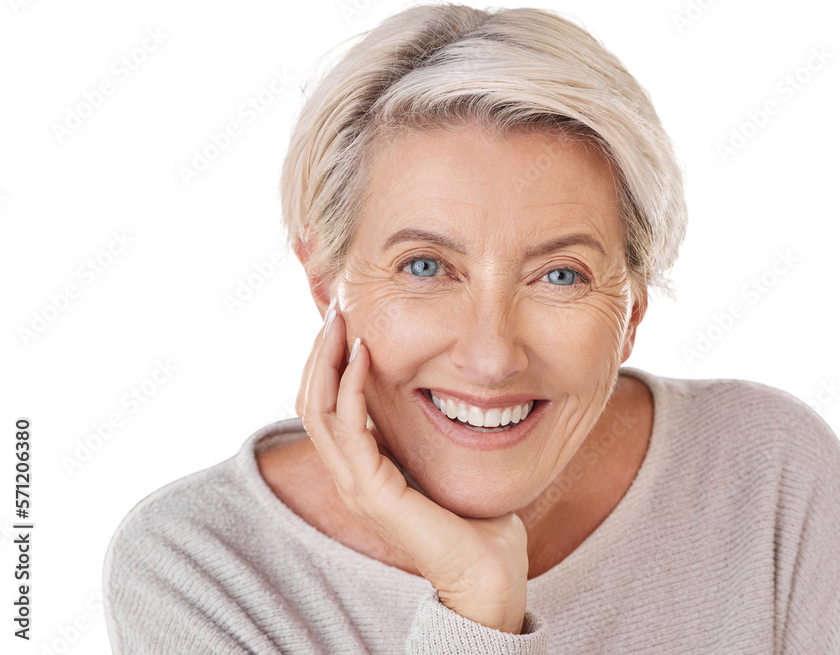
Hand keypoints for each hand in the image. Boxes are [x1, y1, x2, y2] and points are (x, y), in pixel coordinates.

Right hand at [295, 301, 528, 634]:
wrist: (487, 572)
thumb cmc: (476, 522)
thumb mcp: (444, 464)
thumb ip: (431, 435)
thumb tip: (444, 394)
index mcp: (362, 471)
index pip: (325, 409)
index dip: (328, 365)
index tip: (346, 324)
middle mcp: (350, 477)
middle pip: (310, 403)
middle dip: (319, 353)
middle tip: (336, 310)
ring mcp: (356, 486)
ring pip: (317, 411)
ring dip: (326, 361)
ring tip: (341, 322)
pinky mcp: (372, 491)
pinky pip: (349, 428)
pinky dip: (352, 386)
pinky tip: (364, 354)